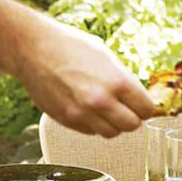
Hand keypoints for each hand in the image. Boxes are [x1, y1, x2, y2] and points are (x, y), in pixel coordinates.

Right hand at [16, 19, 156, 135]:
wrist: (34, 49)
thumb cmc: (71, 46)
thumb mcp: (107, 57)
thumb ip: (124, 79)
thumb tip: (137, 97)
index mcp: (117, 82)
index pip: (147, 109)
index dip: (146, 106)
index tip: (142, 103)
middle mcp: (100, 101)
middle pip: (132, 126)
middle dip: (133, 117)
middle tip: (127, 108)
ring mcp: (82, 114)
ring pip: (112, 133)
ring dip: (114, 124)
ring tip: (108, 109)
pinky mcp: (66, 120)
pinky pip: (90, 131)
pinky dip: (94, 124)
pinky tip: (89, 109)